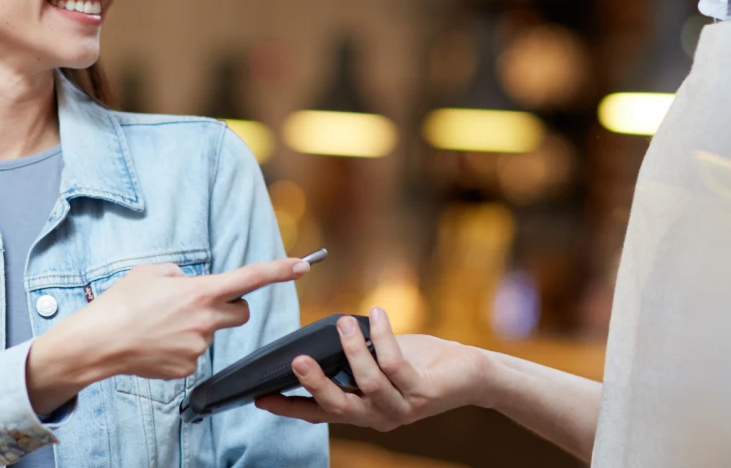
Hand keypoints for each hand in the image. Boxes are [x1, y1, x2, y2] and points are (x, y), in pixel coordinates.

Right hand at [27, 258, 308, 412]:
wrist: (99, 343)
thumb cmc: (120, 303)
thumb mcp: (150, 272)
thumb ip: (178, 273)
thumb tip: (187, 280)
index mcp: (199, 291)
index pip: (249, 278)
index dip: (279, 270)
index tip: (303, 265)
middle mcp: (206, 320)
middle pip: (241, 313)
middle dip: (230, 307)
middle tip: (201, 304)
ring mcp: (199, 347)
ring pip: (212, 334)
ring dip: (196, 328)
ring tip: (160, 325)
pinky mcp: (188, 368)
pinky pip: (194, 354)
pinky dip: (180, 348)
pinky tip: (156, 344)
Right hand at [255, 307, 491, 431]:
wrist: (469, 373)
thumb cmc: (419, 362)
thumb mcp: (377, 360)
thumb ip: (351, 358)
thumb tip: (320, 337)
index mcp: (362, 411)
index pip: (319, 413)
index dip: (290, 408)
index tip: (261, 398)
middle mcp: (378, 416)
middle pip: (339, 407)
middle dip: (315, 384)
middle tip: (295, 361)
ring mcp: (402, 407)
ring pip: (368, 383)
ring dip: (353, 351)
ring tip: (343, 324)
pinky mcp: (423, 391)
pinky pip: (396, 364)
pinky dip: (383, 336)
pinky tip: (376, 314)